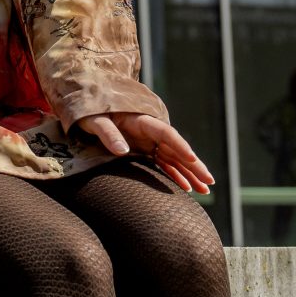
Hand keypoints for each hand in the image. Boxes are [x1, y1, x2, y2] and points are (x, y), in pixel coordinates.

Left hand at [78, 112, 214, 193]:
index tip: (192, 158)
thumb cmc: (88, 111)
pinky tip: (188, 188)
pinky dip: (176, 175)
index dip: (179, 145)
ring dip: (190, 173)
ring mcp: (148, 141)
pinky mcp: (144, 150)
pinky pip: (164, 163)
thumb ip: (107, 133)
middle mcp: (149, 131)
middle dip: (194, 165)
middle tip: (209, 181)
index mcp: (140, 119)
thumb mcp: (93, 119)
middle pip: (176, 147)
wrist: (86, 107)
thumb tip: (122, 150)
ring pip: (174, 158)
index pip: (165, 133)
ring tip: (206, 190)